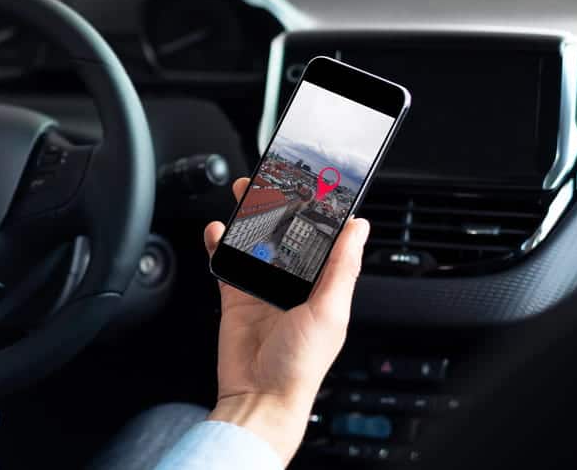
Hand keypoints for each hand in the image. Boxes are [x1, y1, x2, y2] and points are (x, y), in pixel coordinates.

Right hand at [205, 177, 369, 463]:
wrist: (259, 396)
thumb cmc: (300, 365)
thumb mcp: (329, 312)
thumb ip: (341, 268)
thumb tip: (359, 228)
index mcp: (324, 285)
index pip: (323, 238)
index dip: (317, 210)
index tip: (311, 183)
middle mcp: (295, 284)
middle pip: (286, 233)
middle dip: (278, 206)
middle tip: (269, 180)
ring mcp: (264, 289)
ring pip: (256, 242)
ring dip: (248, 218)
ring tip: (243, 195)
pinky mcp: (237, 297)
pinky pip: (227, 264)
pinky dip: (220, 245)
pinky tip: (217, 230)